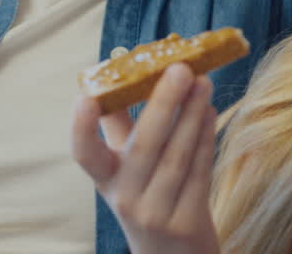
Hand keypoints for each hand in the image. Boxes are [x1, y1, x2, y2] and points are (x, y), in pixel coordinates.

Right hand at [71, 63, 221, 253]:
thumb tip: (118, 72)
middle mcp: (125, 198)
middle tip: (180, 68)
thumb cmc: (147, 199)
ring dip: (192, 115)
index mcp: (105, 180)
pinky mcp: (187, 223)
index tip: (85, 98)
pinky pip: (199, 172)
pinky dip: (206, 139)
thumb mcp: (126, 168)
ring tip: (203, 82)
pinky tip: (210, 113)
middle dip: (163, 104)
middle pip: (144, 146)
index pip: (84, 155)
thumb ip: (120, 125)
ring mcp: (156, 214)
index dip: (81, 128)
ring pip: (177, 157)